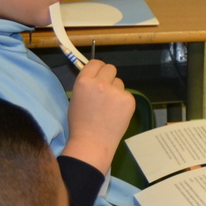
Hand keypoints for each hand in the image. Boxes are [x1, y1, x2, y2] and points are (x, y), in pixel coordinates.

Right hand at [62, 60, 134, 175]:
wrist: (92, 143)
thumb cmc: (80, 123)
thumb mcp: (76, 98)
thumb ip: (87, 85)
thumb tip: (97, 76)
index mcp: (84, 81)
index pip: (96, 63)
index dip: (97, 69)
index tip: (98, 75)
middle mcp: (101, 83)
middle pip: (110, 68)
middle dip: (108, 77)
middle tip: (105, 90)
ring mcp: (116, 92)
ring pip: (119, 82)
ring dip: (116, 90)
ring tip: (109, 107)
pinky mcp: (128, 100)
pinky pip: (126, 95)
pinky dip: (123, 102)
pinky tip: (116, 114)